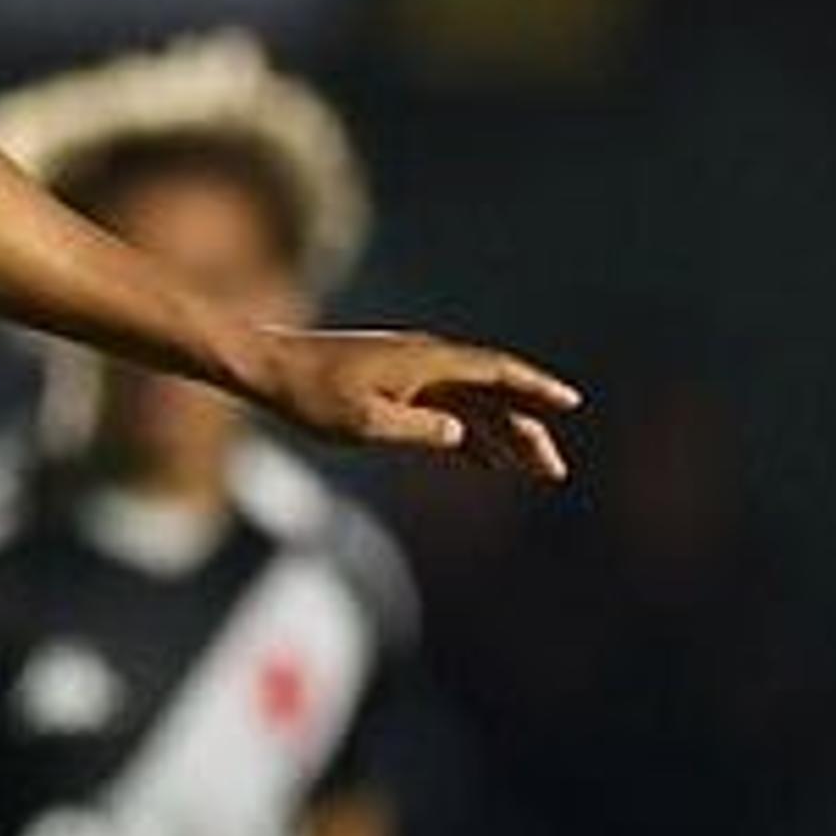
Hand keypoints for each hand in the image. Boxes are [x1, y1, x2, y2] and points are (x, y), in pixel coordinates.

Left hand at [247, 328, 579, 480]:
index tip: (569, 402)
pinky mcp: (395, 388)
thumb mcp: (364, 421)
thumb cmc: (310, 394)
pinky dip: (468, 435)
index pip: (496, 372)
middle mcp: (427, 362)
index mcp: (426, 363)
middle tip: (554, 469)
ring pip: (472, 406)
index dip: (535, 388)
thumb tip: (462, 434)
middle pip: (493, 395)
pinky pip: (445, 411)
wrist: (266, 368)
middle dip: (527, 429)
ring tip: (532, 473)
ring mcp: (412, 374)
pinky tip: (485, 462)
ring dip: (503, 437)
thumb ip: (418, 429)